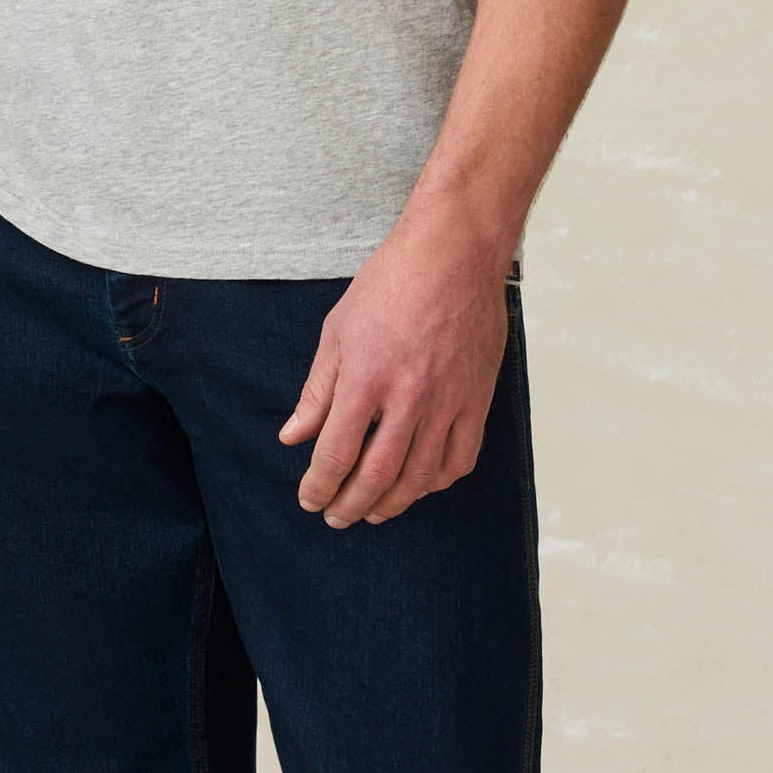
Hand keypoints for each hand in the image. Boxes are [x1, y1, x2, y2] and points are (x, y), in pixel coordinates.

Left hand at [280, 204, 513, 527]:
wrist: (454, 255)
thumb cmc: (390, 285)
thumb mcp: (337, 332)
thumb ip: (317, 391)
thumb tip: (293, 438)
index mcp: (366, 379)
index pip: (336, 455)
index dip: (318, 487)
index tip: (308, 499)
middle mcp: (409, 398)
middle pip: (377, 477)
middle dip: (350, 506)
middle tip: (335, 517)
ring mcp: (449, 401)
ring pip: (420, 477)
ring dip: (392, 503)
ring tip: (373, 512)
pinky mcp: (478, 399)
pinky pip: (461, 458)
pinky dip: (438, 482)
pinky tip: (420, 485)